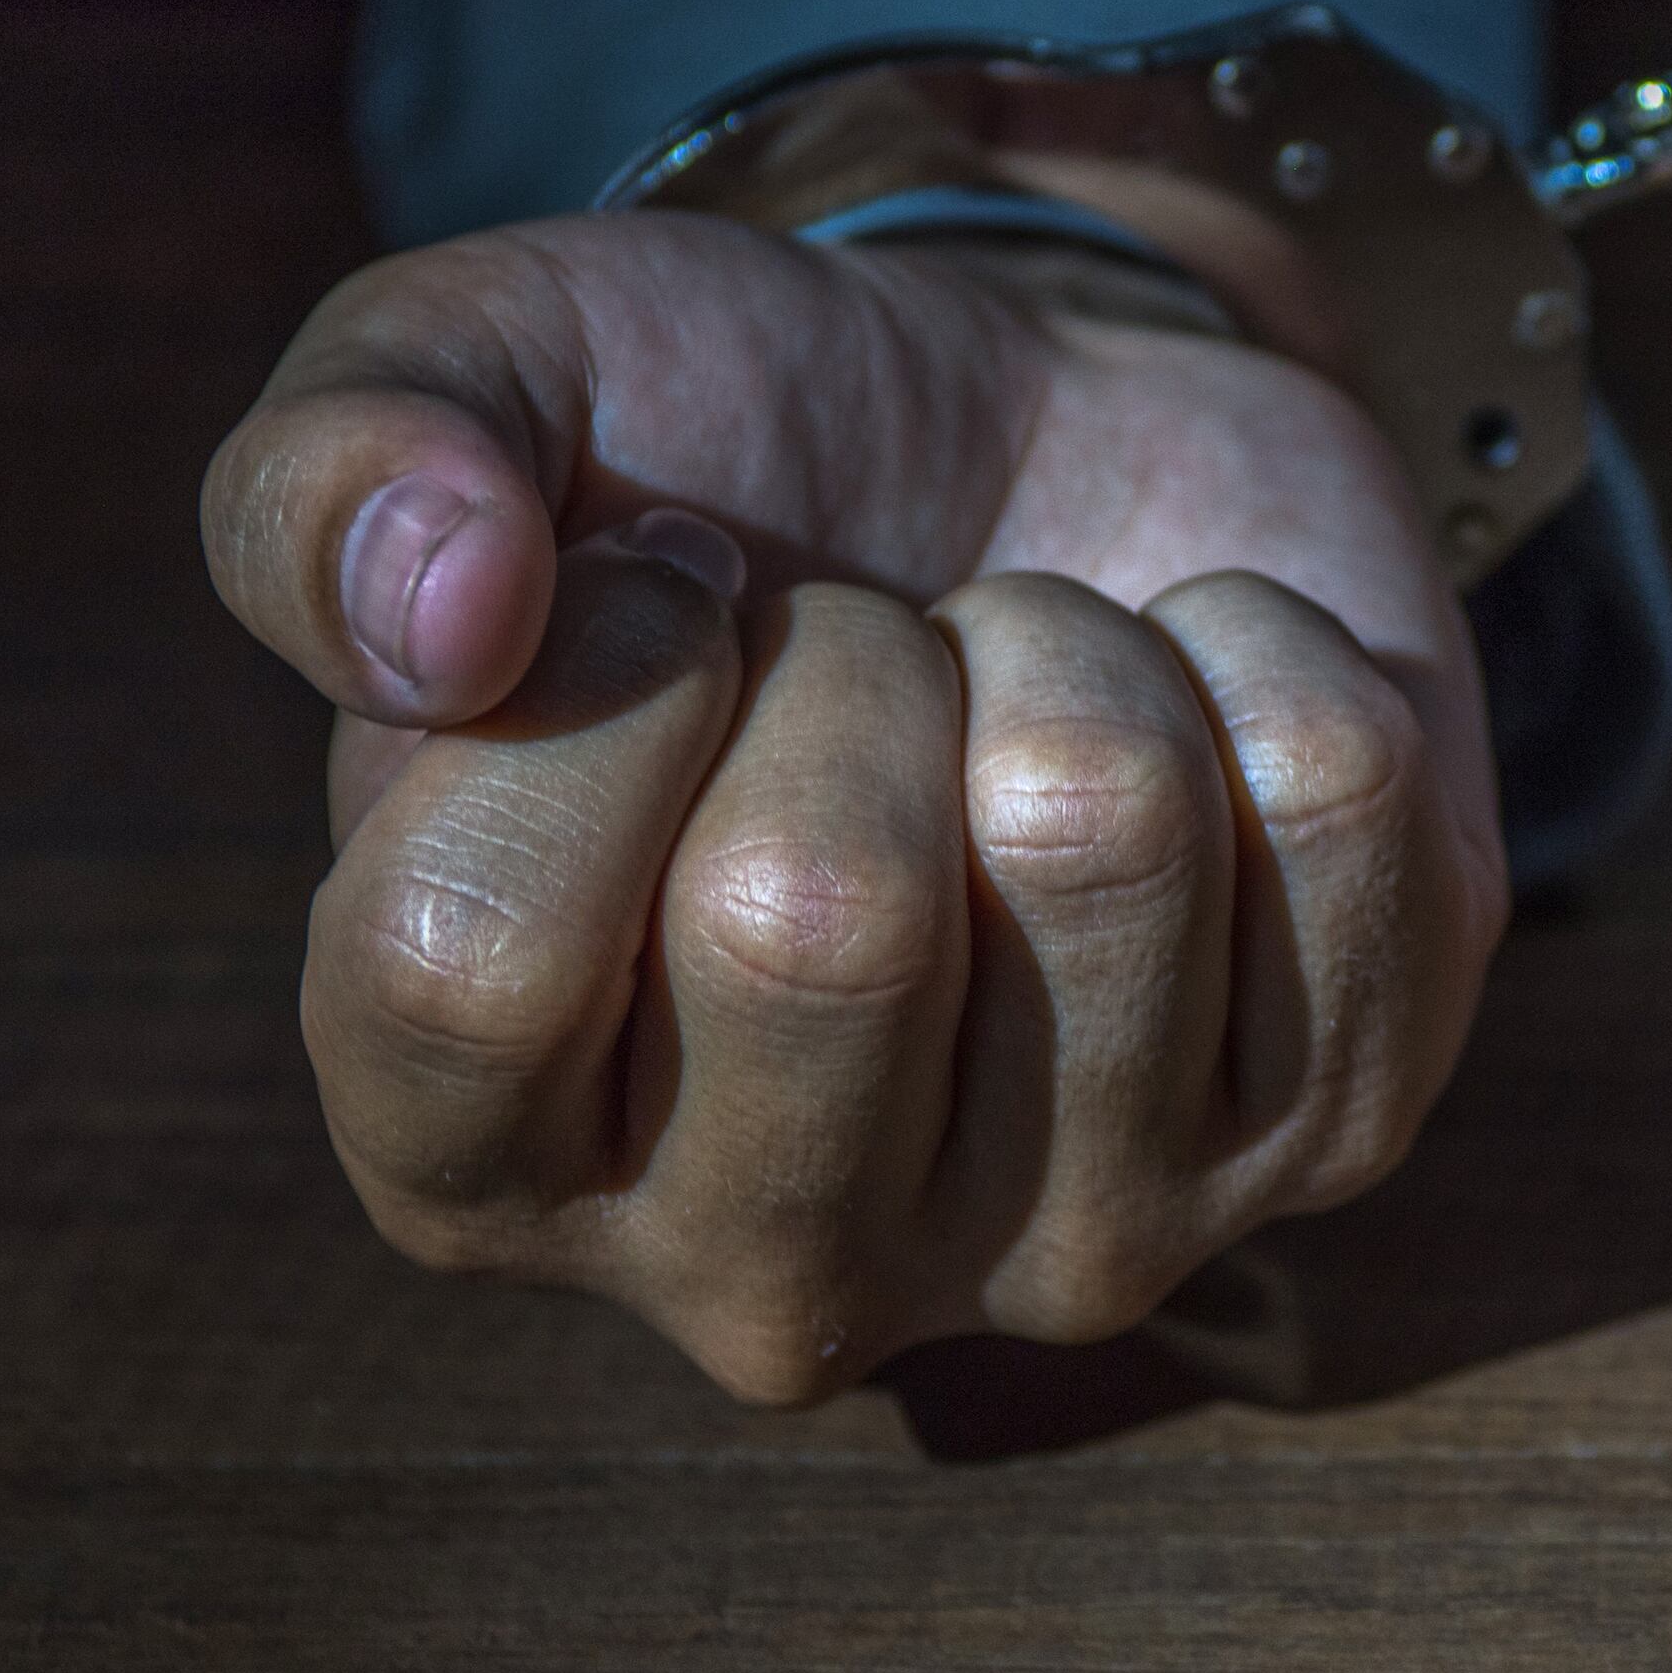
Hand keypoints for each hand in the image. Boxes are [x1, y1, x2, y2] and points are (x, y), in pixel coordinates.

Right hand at [200, 216, 1502, 1402]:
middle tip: (867, 643)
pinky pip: (1339, 799)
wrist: (1039, 437)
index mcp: (470, 1162)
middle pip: (816, 923)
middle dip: (857, 657)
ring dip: (1072, 647)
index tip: (665, 580)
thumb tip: (434, 605)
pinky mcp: (1342, 1130)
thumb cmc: (715, 471)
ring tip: (1028, 674)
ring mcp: (1073, 1241)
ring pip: (1105, 831)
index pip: (466, 957)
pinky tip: (1195, 710)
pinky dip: (1272, 649)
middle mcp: (759, 1277)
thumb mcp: (463, 395)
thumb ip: (329, 480)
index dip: (590, 679)